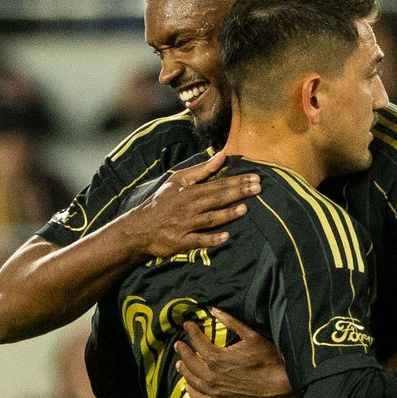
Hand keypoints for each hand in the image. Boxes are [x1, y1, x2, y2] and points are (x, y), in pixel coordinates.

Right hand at [120, 152, 259, 258]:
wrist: (139, 228)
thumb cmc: (162, 202)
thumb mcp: (177, 181)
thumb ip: (201, 170)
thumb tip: (222, 155)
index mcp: (189, 192)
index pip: (217, 184)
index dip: (237, 181)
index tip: (255, 178)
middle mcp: (188, 207)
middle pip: (216, 199)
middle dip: (237, 193)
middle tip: (258, 189)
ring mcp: (185, 225)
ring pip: (209, 218)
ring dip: (227, 214)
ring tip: (244, 209)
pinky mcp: (181, 242)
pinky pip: (198, 240)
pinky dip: (211, 239)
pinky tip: (225, 236)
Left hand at [175, 308, 296, 397]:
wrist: (281, 387)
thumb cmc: (269, 360)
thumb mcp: (252, 337)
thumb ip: (232, 323)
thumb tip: (215, 310)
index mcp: (217, 357)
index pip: (197, 341)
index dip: (191, 331)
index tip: (187, 325)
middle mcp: (211, 375)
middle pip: (190, 361)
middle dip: (183, 350)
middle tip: (178, 344)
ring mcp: (214, 391)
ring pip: (191, 380)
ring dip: (183, 370)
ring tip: (179, 363)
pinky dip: (191, 392)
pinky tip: (188, 387)